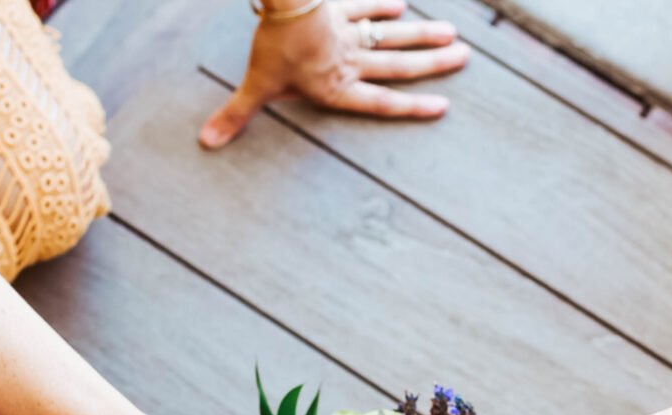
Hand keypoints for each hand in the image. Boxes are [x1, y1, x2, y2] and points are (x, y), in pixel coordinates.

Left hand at [200, 0, 468, 149]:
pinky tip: (402, 5)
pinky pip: (366, 6)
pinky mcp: (339, 6)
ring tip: (452, 34)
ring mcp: (349, 31)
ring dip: (422, 36)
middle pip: (398, 65)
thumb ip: (236, 115)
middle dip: (432, 64)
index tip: (443, 106)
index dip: (412, 107)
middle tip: (463, 59)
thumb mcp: (255, 85)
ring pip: (392, 36)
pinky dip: (383, 6)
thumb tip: (208, 143)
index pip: (381, 102)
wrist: (285, 0)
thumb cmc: (273, 45)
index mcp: (336, 87)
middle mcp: (351, 61)